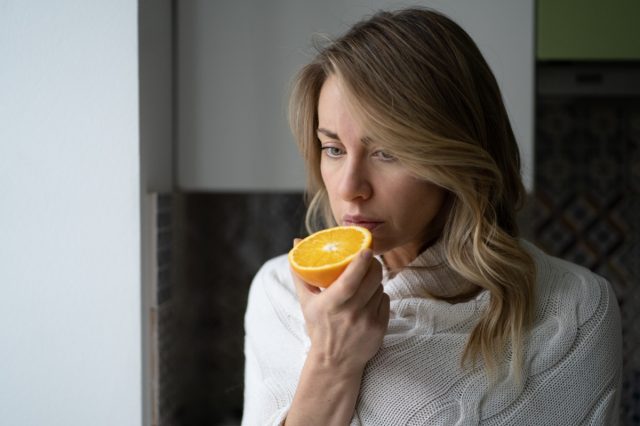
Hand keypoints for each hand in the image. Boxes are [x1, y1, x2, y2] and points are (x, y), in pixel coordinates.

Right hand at [290, 240, 389, 372]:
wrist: (335, 362)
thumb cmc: (319, 327)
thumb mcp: (306, 302)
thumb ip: (301, 272)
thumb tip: (296, 243)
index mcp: (331, 305)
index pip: (349, 281)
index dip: (360, 263)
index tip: (366, 249)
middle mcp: (351, 313)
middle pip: (371, 279)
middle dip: (373, 265)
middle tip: (369, 259)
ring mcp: (367, 321)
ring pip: (379, 288)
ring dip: (375, 281)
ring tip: (365, 283)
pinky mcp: (380, 328)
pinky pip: (385, 301)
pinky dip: (379, 296)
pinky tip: (369, 299)